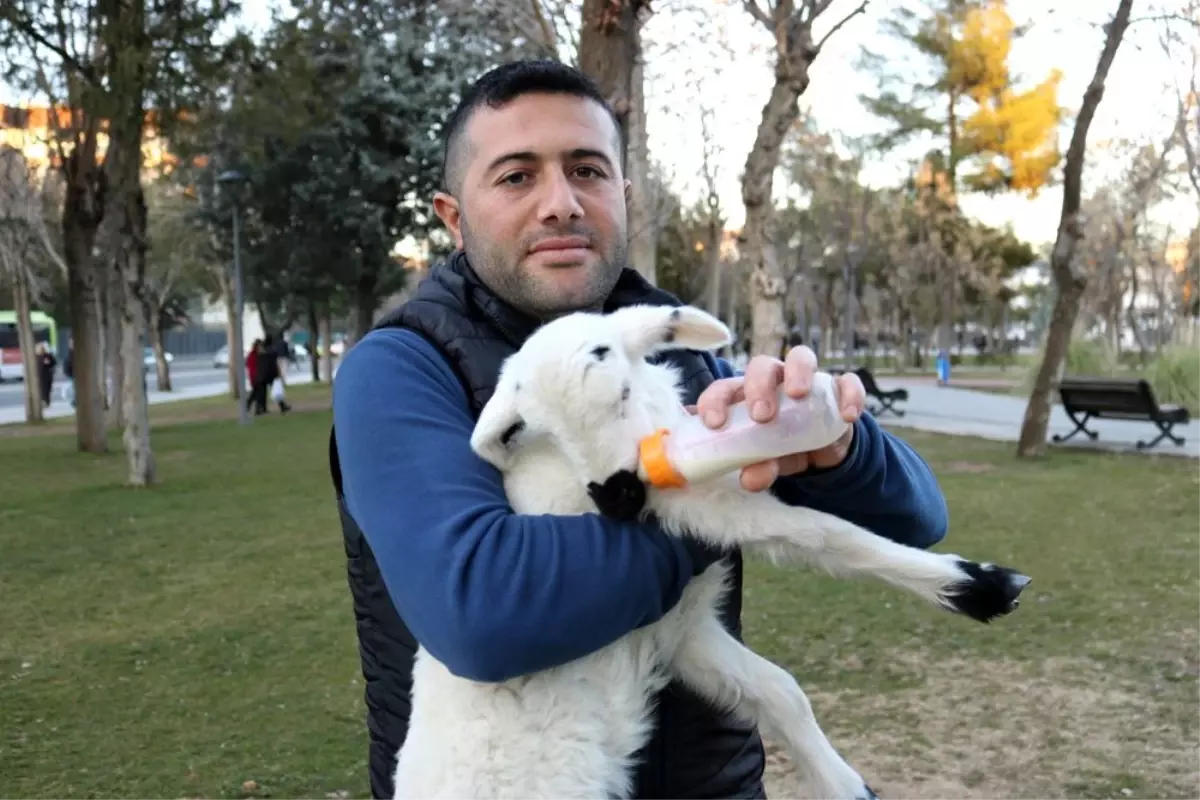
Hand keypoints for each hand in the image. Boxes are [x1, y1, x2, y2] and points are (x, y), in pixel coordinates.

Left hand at [693, 347, 865, 491]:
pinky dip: (849, 394)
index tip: (714, 423)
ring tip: (798, 394)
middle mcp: (773, 380)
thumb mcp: (769, 461)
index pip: (724, 388)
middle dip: (758, 385)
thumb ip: (761, 467)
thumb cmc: (781, 447)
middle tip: (761, 415)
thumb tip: (750, 480)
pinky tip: (847, 415)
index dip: (715, 400)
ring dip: (798, 371)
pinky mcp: (837, 389)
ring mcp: (807, 380)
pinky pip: (847, 382)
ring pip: (801, 357)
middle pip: (762, 365)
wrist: (820, 453)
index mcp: (745, 395)